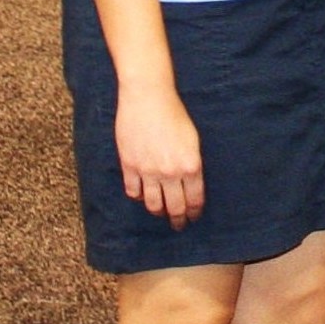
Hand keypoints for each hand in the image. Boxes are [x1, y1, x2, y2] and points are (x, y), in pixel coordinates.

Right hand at [115, 85, 204, 229]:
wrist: (148, 99)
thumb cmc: (174, 114)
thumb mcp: (193, 139)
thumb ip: (192, 164)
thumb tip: (191, 183)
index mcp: (191, 166)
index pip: (195, 199)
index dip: (194, 211)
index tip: (194, 216)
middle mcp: (170, 173)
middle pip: (175, 207)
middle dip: (179, 219)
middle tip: (179, 224)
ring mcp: (148, 171)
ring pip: (153, 204)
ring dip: (158, 212)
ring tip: (160, 214)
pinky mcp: (129, 166)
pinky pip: (133, 192)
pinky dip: (138, 197)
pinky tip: (142, 196)